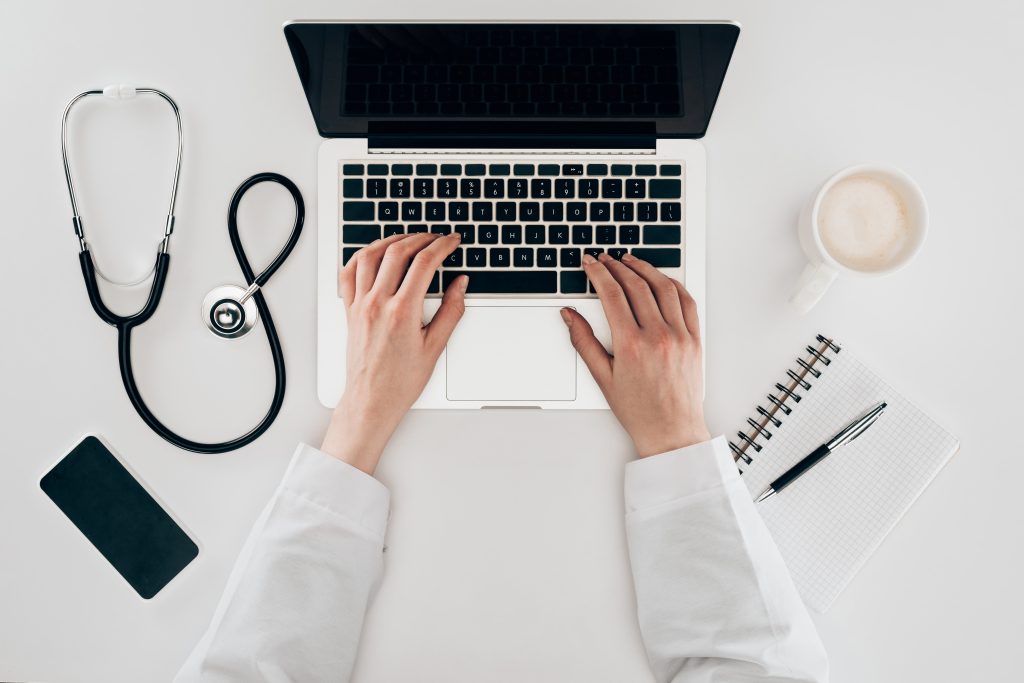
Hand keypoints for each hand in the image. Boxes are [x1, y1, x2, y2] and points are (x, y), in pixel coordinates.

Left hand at [321, 233, 466, 473]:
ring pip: (370, 256)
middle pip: (398, 252)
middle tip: (436, 237)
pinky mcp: (349, 310)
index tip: (452, 242)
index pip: (424, 264)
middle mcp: (378, 304)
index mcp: (403, 312)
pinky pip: (348, 273)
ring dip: (391, 240)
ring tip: (407, 238)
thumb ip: (451, 311)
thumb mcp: (435, 347)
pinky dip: (360, 257)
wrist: (371, 400)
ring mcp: (360, 305)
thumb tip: (460, 285)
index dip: (442, 246)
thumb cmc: (400, 381)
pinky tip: (373, 254)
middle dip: (421, 238)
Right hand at [561, 253, 709, 456]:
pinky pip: (687, 301)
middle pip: (636, 285)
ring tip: (630, 261)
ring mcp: (679, 336)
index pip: (611, 295)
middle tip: (605, 258)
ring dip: (645, 268)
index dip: (598, 273)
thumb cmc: (638, 409)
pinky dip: (673, 284)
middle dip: (617, 266)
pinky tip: (661, 279)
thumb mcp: (602, 377)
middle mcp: (657, 336)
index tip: (590, 263)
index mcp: (631, 345)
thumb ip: (583, 341)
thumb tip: (569, 315)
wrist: (671, 430)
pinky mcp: (695, 339)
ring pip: (663, 287)